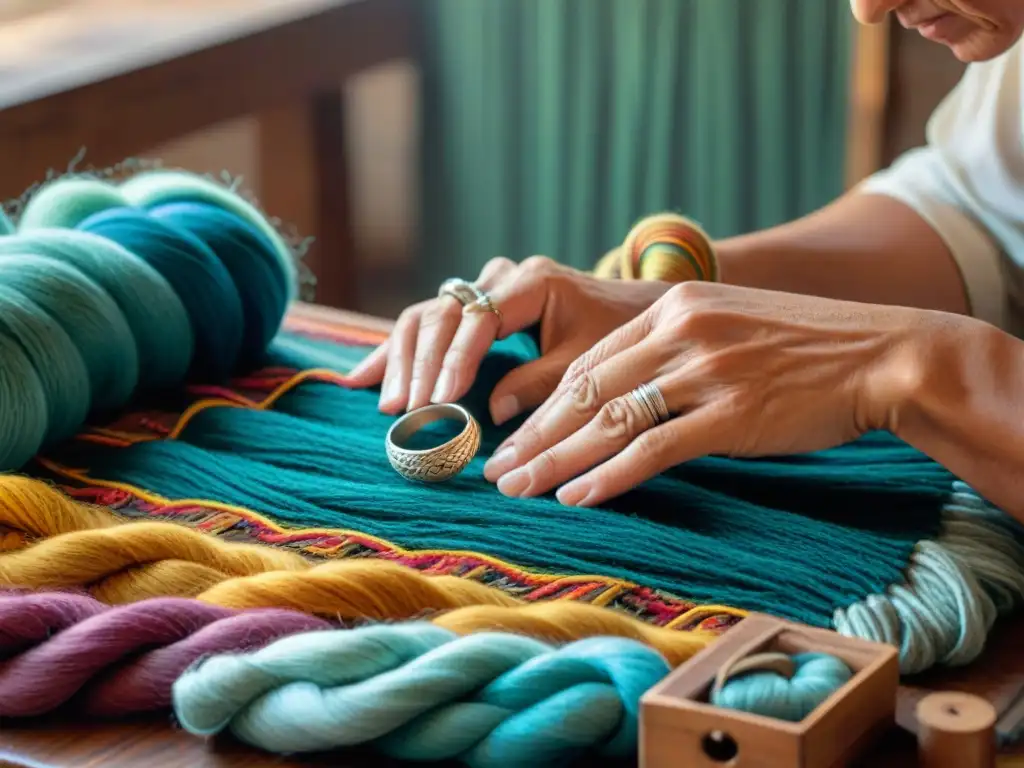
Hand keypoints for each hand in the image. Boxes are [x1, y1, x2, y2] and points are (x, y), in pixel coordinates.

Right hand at [347, 256, 671, 423]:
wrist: (630, 307)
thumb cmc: (614, 334)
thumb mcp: (586, 363)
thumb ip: (541, 383)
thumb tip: (492, 413)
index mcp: (532, 282)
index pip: (479, 317)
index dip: (456, 359)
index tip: (439, 399)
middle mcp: (500, 277)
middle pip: (441, 313)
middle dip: (421, 364)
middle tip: (408, 409)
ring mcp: (481, 288)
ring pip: (425, 315)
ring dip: (402, 360)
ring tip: (387, 406)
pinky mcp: (472, 307)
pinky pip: (425, 324)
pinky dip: (397, 352)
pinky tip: (362, 378)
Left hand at [484, 281, 952, 505]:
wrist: (880, 353)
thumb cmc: (801, 348)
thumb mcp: (726, 327)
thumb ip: (672, 351)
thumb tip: (620, 398)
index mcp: (671, 308)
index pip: (589, 363)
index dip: (543, 406)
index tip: (512, 436)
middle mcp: (680, 331)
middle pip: (586, 391)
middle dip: (534, 436)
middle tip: (496, 470)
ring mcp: (706, 371)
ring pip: (609, 421)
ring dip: (556, 460)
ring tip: (519, 489)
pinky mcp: (733, 413)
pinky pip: (654, 449)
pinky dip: (609, 476)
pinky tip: (577, 497)